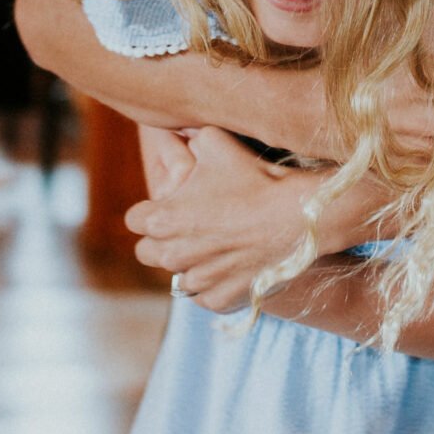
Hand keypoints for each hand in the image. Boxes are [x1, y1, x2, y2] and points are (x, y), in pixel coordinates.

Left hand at [131, 128, 363, 312]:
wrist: (298, 216)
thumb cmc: (255, 177)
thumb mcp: (215, 142)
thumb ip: (187, 138)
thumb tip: (178, 133)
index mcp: (164, 219)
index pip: (135, 220)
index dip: (150, 210)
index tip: (171, 205)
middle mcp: (174, 255)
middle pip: (148, 253)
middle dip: (162, 240)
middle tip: (190, 226)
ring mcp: (198, 281)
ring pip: (178, 277)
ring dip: (191, 263)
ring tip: (218, 245)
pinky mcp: (221, 300)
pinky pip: (206, 296)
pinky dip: (215, 284)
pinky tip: (234, 265)